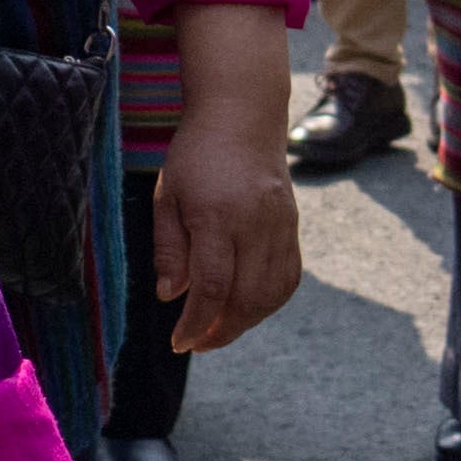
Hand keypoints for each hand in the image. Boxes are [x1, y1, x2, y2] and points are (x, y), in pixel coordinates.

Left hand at [149, 8, 303, 343]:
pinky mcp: (293, 227)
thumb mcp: (167, 197)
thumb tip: (172, 297)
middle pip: (247, 298)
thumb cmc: (195, 156)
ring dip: (246, 321)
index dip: (197, 322)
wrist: (243, 117)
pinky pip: (288, 278)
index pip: (214, 286)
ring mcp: (280, 226)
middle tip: (196, 343)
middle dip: (221, 331)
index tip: (180, 342)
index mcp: (217, 216)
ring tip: (218, 329)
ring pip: (272, 294)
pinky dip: (268, 302)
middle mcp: (255, 224)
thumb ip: (169, 249)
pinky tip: (246, 307)